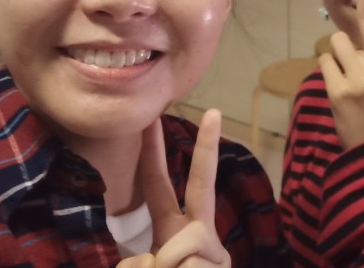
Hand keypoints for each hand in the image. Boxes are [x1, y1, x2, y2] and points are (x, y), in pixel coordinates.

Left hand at [116, 110, 230, 267]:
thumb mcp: (144, 267)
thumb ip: (142, 260)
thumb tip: (156, 256)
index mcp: (173, 232)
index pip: (159, 187)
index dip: (153, 154)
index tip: (152, 119)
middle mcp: (199, 236)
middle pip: (202, 184)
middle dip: (207, 148)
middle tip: (214, 111)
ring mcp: (214, 254)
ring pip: (180, 246)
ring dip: (164, 267)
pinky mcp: (221, 265)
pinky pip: (187, 263)